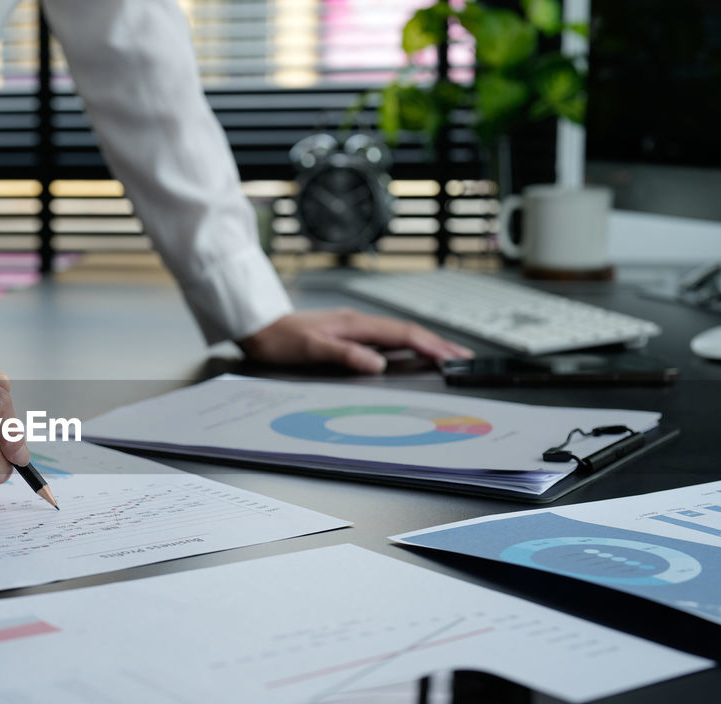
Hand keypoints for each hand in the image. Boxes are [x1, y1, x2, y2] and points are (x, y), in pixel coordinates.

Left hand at [238, 309, 472, 372]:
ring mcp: (353, 327)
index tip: (451, 356)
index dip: (430, 345)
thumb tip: (378, 364)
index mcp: (355, 324)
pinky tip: (409, 355)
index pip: (402, 334)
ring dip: (423, 344)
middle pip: (407, 332)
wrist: (258, 328)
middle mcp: (357, 322)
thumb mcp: (312, 350)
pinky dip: (404, 346)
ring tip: (445, 355)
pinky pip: (384, 338)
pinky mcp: (346, 333)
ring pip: (398, 334)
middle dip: (437, 343)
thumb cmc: (280, 339)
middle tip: (462, 357)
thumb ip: (346, 356)